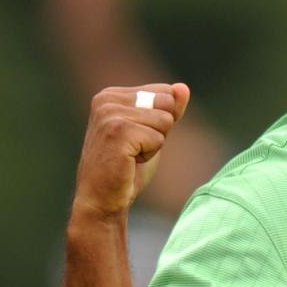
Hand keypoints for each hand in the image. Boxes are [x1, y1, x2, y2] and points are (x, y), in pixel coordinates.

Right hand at [72, 83, 190, 220]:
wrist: (103, 199)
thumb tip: (183, 87)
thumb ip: (169, 109)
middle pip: (167, 103)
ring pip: (165, 120)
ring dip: (155, 144)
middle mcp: (107, 99)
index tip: (138, 138)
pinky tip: (130, 162)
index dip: (161, 120)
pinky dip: (150, 154)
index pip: (165, 92)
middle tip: (136, 148)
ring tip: (131, 155)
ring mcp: (110, 114)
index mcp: (111, 95)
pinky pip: (158, 138)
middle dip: (161, 130)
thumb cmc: (127, 167)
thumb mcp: (153, 132)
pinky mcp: (117, 131)